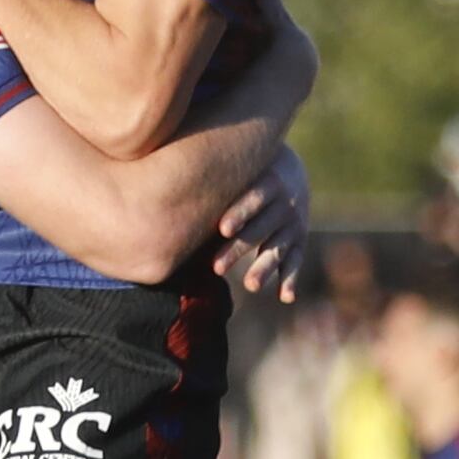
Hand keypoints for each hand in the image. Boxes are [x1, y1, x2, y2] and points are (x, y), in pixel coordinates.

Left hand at [214, 146, 312, 301]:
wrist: (289, 169)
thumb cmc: (245, 168)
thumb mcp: (237, 163)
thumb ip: (209, 168)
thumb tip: (161, 160)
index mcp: (269, 181)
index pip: (253, 199)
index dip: (239, 214)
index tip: (222, 229)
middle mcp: (284, 203)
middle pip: (260, 229)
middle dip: (238, 249)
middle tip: (216, 268)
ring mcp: (293, 223)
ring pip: (277, 249)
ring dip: (264, 268)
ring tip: (250, 286)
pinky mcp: (298, 240)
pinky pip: (295, 261)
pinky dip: (290, 280)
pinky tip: (285, 298)